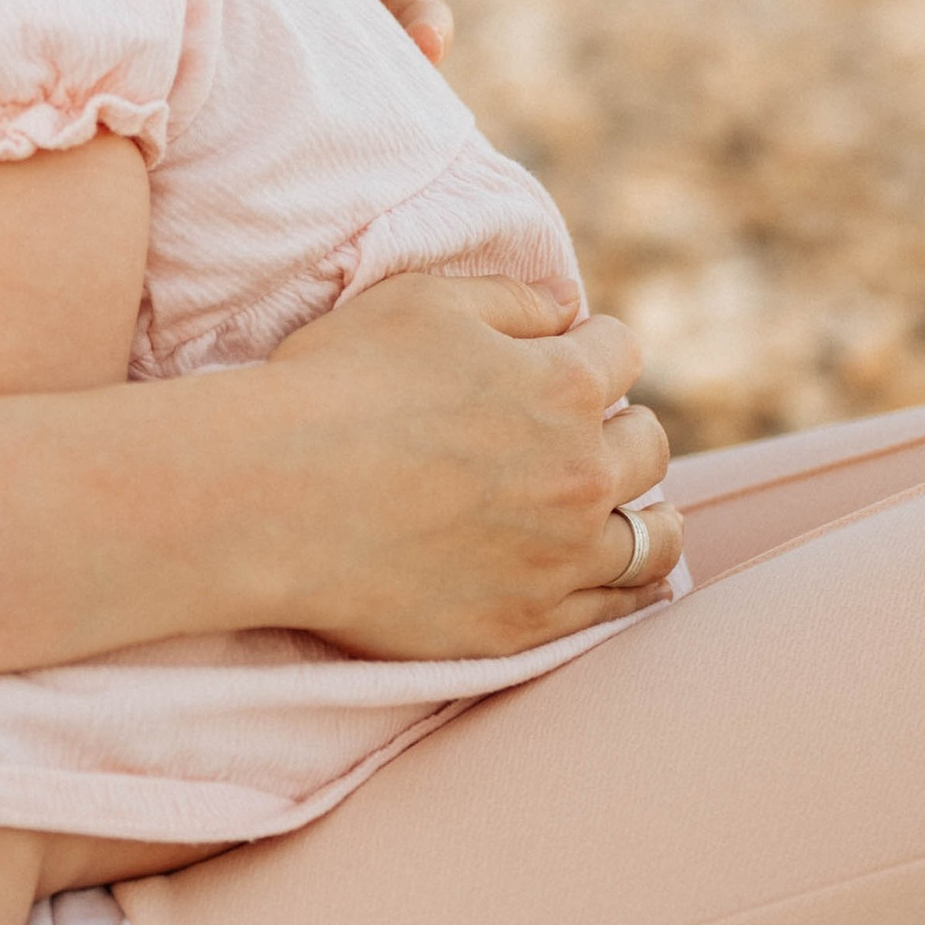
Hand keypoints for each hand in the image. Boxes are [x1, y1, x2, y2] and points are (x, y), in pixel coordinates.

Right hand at [253, 272, 682, 660]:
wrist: (271, 499)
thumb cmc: (337, 385)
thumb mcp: (422, 302)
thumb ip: (511, 300)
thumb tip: (569, 309)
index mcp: (564, 386)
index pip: (621, 352)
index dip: (594, 346)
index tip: (571, 356)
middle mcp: (581, 474)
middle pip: (649, 446)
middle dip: (624, 429)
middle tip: (592, 435)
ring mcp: (558, 558)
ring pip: (653, 538)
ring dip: (653, 515)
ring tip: (644, 515)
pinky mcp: (524, 624)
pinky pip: (613, 611)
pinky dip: (631, 589)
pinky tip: (631, 581)